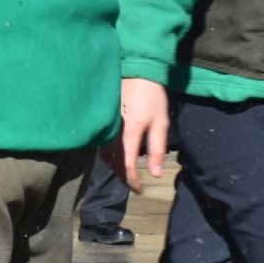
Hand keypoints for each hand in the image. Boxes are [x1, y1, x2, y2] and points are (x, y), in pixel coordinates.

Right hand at [114, 77, 168, 193]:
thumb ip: (157, 149)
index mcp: (129, 134)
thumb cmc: (151, 97)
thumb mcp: (160, 123)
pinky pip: (102, 144)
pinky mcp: (103, 120)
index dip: (132, 180)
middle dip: (123, 176)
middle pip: (112, 162)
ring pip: (105, 154)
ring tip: (126, 173)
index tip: (139, 190)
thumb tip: (156, 174)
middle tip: (133, 185)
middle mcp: (113, 132)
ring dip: (115, 167)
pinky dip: (109, 155)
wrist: (135, 72)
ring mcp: (106, 126)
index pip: (127, 165)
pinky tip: (117, 156)